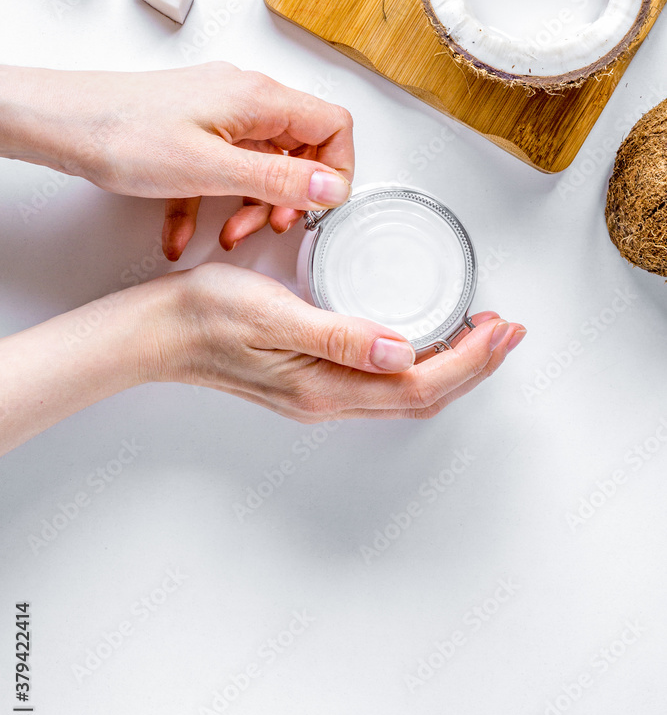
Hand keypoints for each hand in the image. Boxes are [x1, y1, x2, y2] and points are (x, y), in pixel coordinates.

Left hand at [0, 62, 353, 259]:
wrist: (63, 123)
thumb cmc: (123, 134)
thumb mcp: (210, 169)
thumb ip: (278, 181)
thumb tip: (333, 188)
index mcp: (259, 100)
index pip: (332, 125)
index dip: (338, 170)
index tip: (321, 207)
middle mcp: (244, 100)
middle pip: (298, 149)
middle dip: (288, 197)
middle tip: (272, 227)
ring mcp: (218, 114)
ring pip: (258, 164)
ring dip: (249, 206)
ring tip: (229, 236)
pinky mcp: (193, 130)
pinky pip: (220, 170)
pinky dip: (211, 204)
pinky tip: (186, 234)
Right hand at [141, 263, 525, 420]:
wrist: (159, 332)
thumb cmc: (206, 316)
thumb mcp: (274, 314)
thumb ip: (340, 336)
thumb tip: (401, 350)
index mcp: (326, 386)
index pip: (419, 383)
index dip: (470, 361)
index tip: (501, 330)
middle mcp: (330, 399)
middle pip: (423, 396)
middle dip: (474, 366)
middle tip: (507, 332)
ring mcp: (321, 395)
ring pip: (406, 392)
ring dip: (451, 366)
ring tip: (480, 336)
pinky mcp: (313, 381)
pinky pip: (384, 385)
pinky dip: (419, 365)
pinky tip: (424, 341)